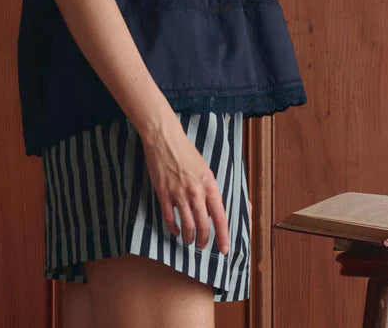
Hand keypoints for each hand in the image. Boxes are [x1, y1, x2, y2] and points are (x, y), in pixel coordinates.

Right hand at [139, 117, 229, 254]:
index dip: (223, 236)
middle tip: (202, 246)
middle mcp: (196, 192)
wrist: (165, 139)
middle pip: (203, 226)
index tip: (224, 249)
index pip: (220, 217)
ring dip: (189, 238)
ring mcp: (179, 194)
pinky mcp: (164, 194)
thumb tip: (215, 210)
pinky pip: (170, 219)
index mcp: (210, 185)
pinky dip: (174, 229)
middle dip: (203, 241)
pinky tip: (176, 231)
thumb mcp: (205, 169)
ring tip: (189, 241)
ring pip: (187, 226)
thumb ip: (210, 190)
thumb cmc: (186, 152)